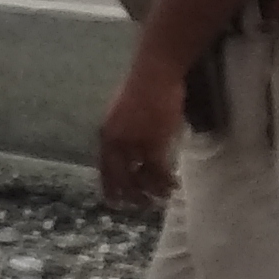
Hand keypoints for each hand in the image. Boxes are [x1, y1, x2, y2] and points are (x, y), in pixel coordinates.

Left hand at [98, 60, 187, 209]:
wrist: (155, 73)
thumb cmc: (143, 87)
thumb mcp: (123, 113)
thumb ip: (124, 132)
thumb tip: (130, 148)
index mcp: (106, 135)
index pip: (104, 168)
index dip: (109, 187)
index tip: (114, 202)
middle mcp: (116, 143)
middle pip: (120, 178)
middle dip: (130, 195)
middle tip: (140, 205)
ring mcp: (134, 144)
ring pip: (141, 177)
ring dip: (151, 191)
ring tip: (161, 198)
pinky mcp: (153, 143)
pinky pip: (158, 171)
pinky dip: (165, 181)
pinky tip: (173, 185)